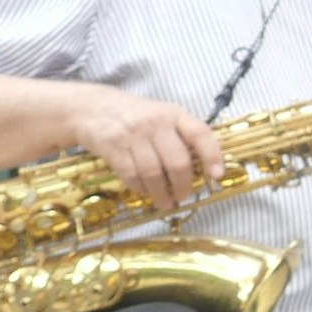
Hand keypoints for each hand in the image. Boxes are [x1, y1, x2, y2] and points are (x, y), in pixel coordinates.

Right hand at [71, 89, 223, 209]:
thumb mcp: (163, 116)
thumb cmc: (138, 116)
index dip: (212, 155)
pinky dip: (142, 189)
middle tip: (184, 196)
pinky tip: (146, 193)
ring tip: (167, 203)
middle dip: (183, 185)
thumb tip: (203, 166)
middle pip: (177, 161)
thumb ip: (181, 135)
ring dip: (162, 193)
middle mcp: (156, 123)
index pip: (200, 134)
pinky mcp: (114, 149)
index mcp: (175, 114)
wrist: (94, 108)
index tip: (217, 175)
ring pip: (154, 172)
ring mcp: (134, 136)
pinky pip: (132, 175)